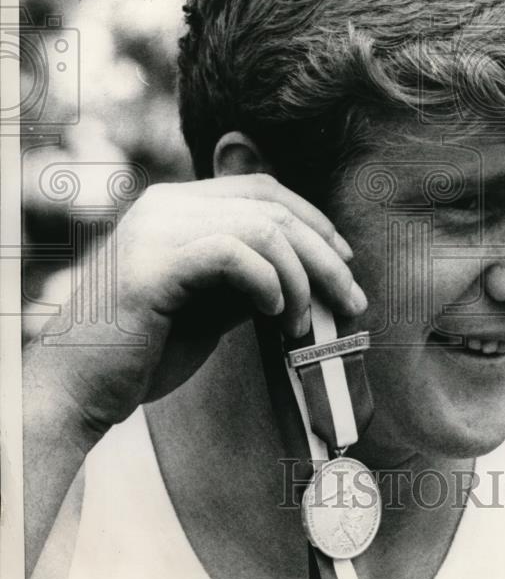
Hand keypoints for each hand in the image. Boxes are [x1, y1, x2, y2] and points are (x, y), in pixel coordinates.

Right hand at [30, 173, 365, 437]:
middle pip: (272, 205)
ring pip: (261, 227)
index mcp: (177, 205)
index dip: (314, 220)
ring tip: (304, 323)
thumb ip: (252, 276)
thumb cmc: (146, 350)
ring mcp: (156, 230)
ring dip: (302, 278)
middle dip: (324, 254)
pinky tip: (275, 314)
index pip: (263, 189)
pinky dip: (268, 283)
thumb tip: (314, 272)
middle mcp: (165, 204)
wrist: (78, 389)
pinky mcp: (151, 266)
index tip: (345, 260)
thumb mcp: (212, 303)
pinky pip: (232, 254)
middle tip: (353, 300)